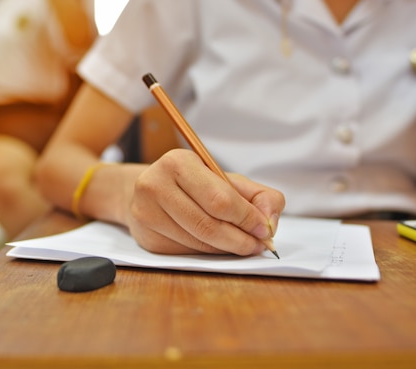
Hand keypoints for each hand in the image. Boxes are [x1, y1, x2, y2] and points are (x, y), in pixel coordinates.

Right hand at [126, 149, 284, 254]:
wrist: (147, 190)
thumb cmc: (193, 184)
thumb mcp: (225, 179)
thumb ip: (258, 195)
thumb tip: (269, 223)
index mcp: (178, 163)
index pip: (220, 199)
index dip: (248, 218)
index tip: (265, 230)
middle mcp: (156, 185)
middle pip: (208, 225)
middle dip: (240, 240)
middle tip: (258, 245)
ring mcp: (147, 213)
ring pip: (198, 243)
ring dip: (227, 249)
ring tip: (241, 245)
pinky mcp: (146, 237)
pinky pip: (186, 253)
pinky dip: (208, 253)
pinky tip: (216, 246)